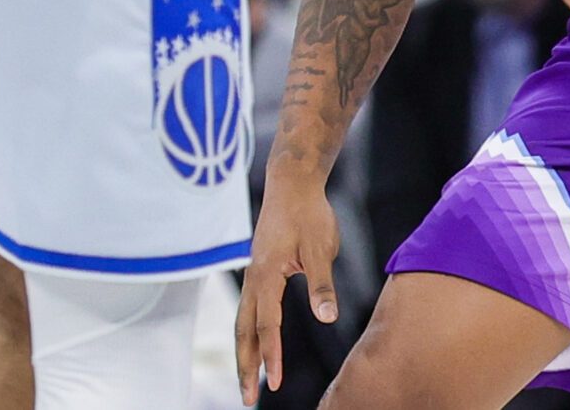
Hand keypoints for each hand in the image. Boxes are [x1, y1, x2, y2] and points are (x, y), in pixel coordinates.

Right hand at [236, 170, 340, 405]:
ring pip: (242, 322)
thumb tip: (327, 317)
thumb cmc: (309, 213)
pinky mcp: (258, 270)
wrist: (292, 182)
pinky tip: (257, 344)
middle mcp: (254, 278)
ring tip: (248, 381)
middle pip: (243, 331)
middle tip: (247, 398)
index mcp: (267, 275)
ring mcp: (253, 274)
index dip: (270, 355)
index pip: (266, 325)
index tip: (273, 383)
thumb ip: (321, 284)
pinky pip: (249, 310)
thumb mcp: (320, 248)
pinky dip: (249, 334)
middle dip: (245, 366)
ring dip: (245, 353)